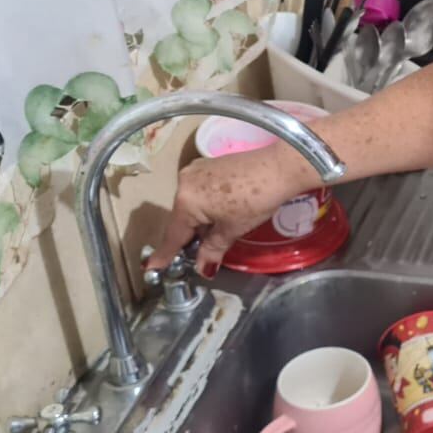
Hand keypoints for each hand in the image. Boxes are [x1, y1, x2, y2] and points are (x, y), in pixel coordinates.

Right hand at [143, 146, 307, 274]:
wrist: (279, 167)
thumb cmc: (255, 201)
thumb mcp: (232, 230)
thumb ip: (212, 250)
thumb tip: (202, 268)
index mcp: (185, 201)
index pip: (173, 234)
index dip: (165, 254)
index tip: (152, 267)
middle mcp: (183, 181)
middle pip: (181, 218)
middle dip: (189, 236)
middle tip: (198, 253)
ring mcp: (195, 169)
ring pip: (190, 204)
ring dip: (199, 220)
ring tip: (218, 231)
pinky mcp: (208, 163)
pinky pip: (198, 191)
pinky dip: (205, 205)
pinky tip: (222, 211)